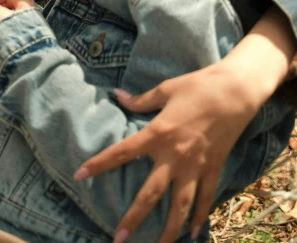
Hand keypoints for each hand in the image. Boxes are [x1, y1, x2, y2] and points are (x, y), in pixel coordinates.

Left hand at [74, 65, 261, 242]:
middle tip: (118, 239)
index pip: (122, 152)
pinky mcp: (213, 168)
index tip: (79, 175)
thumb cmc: (197, 86)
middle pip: (150, 194)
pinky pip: (205, 198)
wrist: (234, 92)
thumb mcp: (165, 89)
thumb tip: (116, 95)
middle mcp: (174, 155)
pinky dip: (200, 217)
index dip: (99, 163)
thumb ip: (139, 100)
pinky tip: (193, 234)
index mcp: (157, 133)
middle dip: (133, 218)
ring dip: (169, 230)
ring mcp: (195, 166)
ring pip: (180, 206)